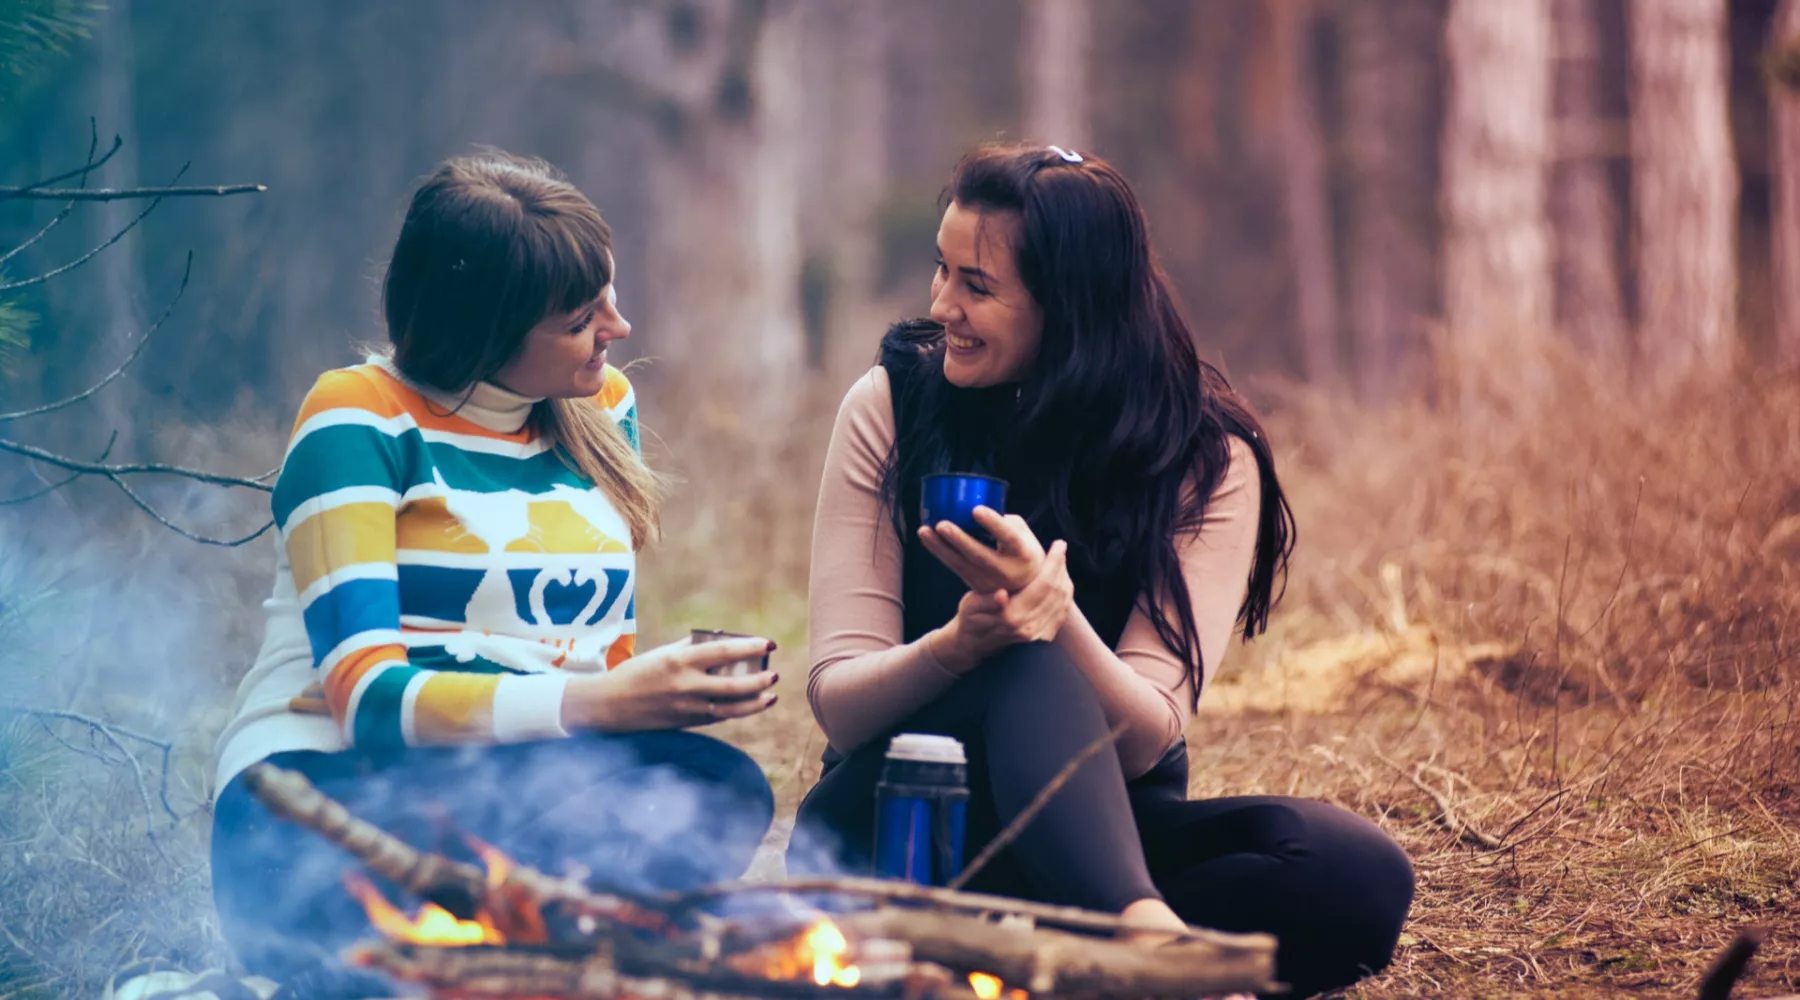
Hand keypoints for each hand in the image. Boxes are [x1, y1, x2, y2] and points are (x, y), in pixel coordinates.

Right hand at [562, 635, 778, 731]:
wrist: (608, 706)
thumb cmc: (637, 673)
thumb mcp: (663, 654)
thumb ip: (691, 647)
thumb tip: (722, 640)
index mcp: (679, 660)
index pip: (723, 651)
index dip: (750, 647)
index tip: (770, 643)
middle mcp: (685, 685)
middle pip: (733, 685)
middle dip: (759, 680)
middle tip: (774, 674)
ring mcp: (687, 707)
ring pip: (730, 708)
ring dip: (755, 702)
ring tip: (772, 695)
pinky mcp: (685, 723)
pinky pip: (718, 718)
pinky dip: (737, 711)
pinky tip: (751, 705)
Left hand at [918, 506, 1045, 593]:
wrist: (1026, 587)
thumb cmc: (1023, 551)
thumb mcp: (1024, 535)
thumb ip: (1006, 521)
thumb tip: (979, 508)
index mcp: (1023, 553)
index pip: (1008, 537)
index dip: (993, 523)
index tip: (976, 509)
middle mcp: (1006, 570)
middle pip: (978, 555)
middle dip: (958, 539)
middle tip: (941, 524)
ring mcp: (989, 581)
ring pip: (961, 564)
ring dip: (940, 547)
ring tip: (924, 530)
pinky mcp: (975, 585)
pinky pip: (955, 567)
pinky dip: (940, 552)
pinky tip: (927, 538)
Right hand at [931, 540, 1073, 669]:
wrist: (975, 644)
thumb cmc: (971, 618)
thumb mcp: (971, 605)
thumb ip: (987, 601)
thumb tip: (1001, 595)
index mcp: (1012, 617)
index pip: (1043, 585)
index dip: (1053, 563)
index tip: (1058, 544)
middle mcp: (1029, 627)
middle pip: (1057, 591)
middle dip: (1061, 566)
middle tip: (1060, 547)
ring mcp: (1038, 634)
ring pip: (1063, 601)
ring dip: (1064, 578)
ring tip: (1060, 560)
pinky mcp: (1044, 637)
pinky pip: (1062, 611)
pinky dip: (1065, 593)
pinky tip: (1060, 579)